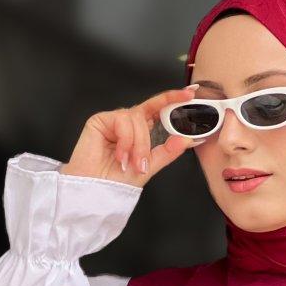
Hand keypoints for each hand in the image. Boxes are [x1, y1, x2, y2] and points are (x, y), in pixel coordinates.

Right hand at [58, 84, 200, 187]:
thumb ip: (168, 151)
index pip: (158, 109)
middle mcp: (127, 123)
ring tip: (128, 163)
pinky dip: (125, 140)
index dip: (172, 99)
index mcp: (140, 131)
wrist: (96, 191)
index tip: (189, 93)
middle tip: (142, 163)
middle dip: (147, 141)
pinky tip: (118, 155)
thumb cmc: (116, 182)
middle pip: (147, 116)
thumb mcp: (149, 166)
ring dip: (136, 144)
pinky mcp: (100, 120)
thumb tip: (189, 139)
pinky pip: (122, 120)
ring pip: (136, 119)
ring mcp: (114, 120)